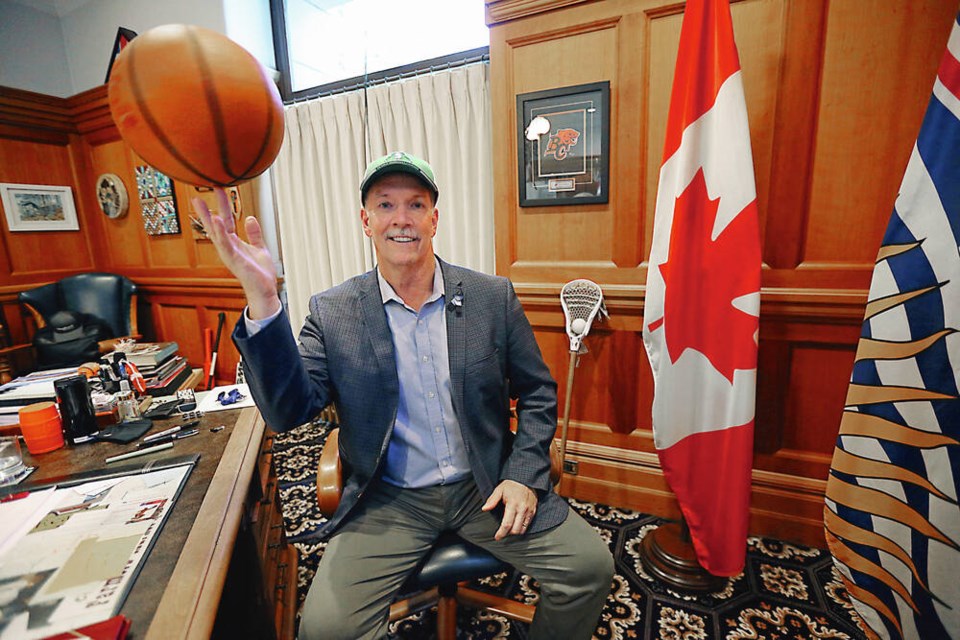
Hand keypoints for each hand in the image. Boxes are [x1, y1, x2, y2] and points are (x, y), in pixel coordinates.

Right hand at [193, 189, 279, 318]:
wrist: (264, 290)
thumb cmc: (260, 273)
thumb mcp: (259, 248)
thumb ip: (254, 234)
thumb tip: (250, 218)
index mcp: (234, 243)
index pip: (225, 220)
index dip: (221, 205)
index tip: (217, 189)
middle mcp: (228, 247)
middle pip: (215, 225)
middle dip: (207, 210)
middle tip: (199, 193)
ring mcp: (229, 254)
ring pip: (216, 233)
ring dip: (209, 219)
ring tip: (202, 204)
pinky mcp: (234, 260)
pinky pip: (225, 244)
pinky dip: (220, 232)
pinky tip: (216, 221)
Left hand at [482, 479, 537, 539]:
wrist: (526, 478)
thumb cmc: (511, 484)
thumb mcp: (499, 489)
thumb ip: (492, 500)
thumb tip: (484, 509)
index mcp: (512, 504)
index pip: (507, 524)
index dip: (501, 533)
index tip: (497, 537)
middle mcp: (522, 509)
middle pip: (515, 530)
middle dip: (507, 534)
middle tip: (502, 532)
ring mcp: (529, 511)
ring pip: (522, 529)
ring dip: (515, 532)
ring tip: (509, 529)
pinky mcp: (533, 511)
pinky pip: (528, 525)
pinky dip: (521, 528)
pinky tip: (516, 525)